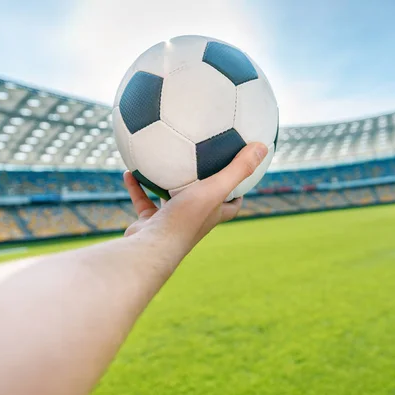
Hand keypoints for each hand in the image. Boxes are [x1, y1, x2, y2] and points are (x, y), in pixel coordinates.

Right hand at [123, 142, 267, 255]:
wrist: (151, 247)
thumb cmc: (185, 219)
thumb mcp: (215, 188)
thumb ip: (238, 168)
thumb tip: (264, 147)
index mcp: (211, 214)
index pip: (231, 205)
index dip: (238, 192)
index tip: (239, 176)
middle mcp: (193, 220)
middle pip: (202, 202)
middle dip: (203, 186)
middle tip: (200, 162)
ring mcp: (169, 223)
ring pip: (169, 200)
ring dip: (166, 183)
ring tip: (163, 161)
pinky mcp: (149, 224)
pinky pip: (142, 200)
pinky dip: (137, 186)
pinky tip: (130, 168)